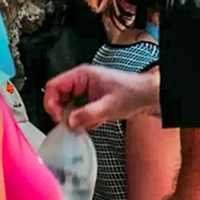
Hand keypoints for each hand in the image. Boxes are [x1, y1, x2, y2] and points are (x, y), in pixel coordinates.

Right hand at [44, 65, 159, 131]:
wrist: (148, 97)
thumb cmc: (134, 92)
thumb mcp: (109, 105)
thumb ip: (88, 114)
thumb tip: (70, 122)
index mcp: (82, 75)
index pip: (53, 87)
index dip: (51, 103)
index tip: (59, 117)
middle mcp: (81, 82)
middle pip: (58, 100)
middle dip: (66, 114)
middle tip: (74, 124)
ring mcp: (85, 92)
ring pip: (68, 109)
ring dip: (77, 119)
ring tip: (92, 121)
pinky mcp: (90, 101)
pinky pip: (78, 113)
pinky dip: (84, 120)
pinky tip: (98, 120)